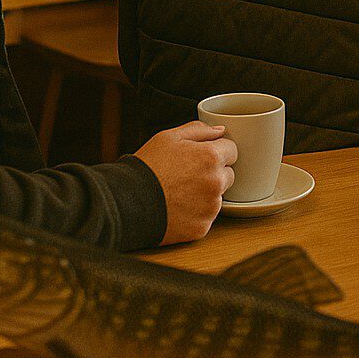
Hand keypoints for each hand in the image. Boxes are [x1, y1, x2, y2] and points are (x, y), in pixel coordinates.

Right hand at [134, 121, 237, 243]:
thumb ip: (199, 130)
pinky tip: (179, 207)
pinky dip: (197, 212)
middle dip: (214, 172)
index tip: (201, 156)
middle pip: (228, 174)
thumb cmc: (147, 168)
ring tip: (180, 191)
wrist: (126, 203)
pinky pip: (207, 216)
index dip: (217, 150)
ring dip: (207, 193)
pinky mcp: (202, 228)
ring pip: (218, 196)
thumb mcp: (169, 137)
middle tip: (189, 174)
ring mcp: (210, 208)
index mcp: (210, 157)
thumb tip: (220, 130)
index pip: (232, 150)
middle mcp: (216, 183)